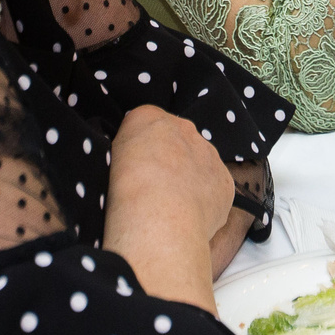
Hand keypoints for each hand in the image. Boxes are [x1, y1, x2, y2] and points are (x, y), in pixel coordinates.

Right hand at [103, 106, 235, 307]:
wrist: (159, 218)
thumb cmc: (123, 190)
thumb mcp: (109, 159)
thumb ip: (125, 149)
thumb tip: (133, 159)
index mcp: (148, 117)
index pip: (145, 124)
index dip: (140, 148)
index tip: (135, 168)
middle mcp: (184, 128)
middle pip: (177, 140)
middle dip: (169, 160)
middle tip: (154, 189)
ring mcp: (209, 154)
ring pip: (199, 164)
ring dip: (189, 180)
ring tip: (172, 208)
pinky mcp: (225, 181)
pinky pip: (215, 188)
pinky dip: (205, 201)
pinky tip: (189, 218)